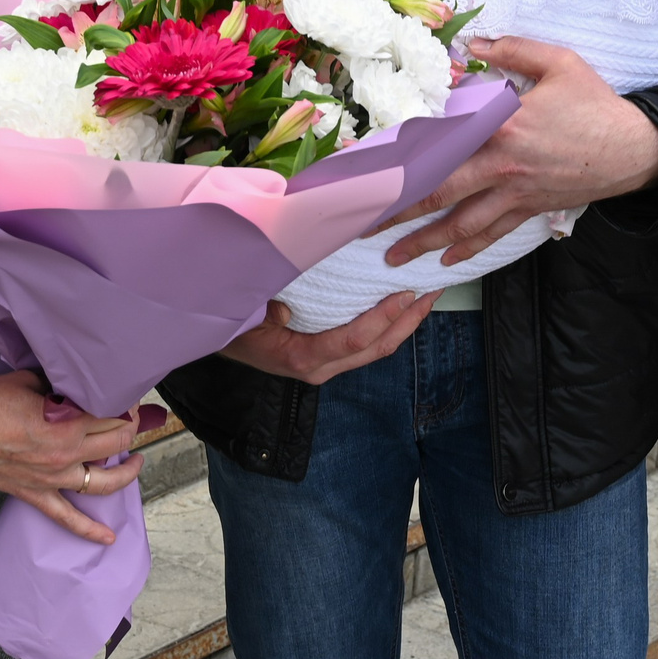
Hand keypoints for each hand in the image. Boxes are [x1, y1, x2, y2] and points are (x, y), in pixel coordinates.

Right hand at [0, 370, 146, 544]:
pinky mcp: (33, 494)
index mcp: (67, 423)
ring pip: (103, 483)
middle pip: (115, 444)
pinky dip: (88, 531)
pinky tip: (107, 538)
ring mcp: (51, 478)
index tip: (125, 398)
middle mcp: (65, 454)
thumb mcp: (28, 381)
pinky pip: (66, 518)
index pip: (112, 415)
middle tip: (130, 419)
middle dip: (129, 429)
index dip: (124, 405)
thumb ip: (56, 387)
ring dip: (126, 474)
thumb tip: (71, 385)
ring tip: (135, 462)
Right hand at [221, 288, 441, 384]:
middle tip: (432, 290)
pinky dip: (390, 325)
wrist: (225, 345)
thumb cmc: (235, 327)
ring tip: (427, 296)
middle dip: (409, 321)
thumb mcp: (244, 317)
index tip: (405, 293)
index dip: (383, 318)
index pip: (353, 339)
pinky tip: (402, 306)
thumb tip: (285, 313)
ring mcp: (328, 366)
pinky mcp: (331, 359)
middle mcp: (321, 368)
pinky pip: (367, 345)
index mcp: (302, 357)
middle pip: (376, 348)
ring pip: (377, 349)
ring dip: (406, 324)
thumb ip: (266, 315)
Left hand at [380, 37, 657, 268]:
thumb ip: (512, 49)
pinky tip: (445, 261)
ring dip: (422, 242)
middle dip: (394, 209)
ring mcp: (515, 192)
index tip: (365, 165)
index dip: (400, 153)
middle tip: (358, 221)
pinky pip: (493, 233)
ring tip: (391, 256)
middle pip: (436, 190)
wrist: (636, 150)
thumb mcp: (559, 62)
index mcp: (501, 124)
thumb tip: (473, 41)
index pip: (439, 140)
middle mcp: (501, 164)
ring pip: (459, 223)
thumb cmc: (596, 104)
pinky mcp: (530, 209)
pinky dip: (467, 249)